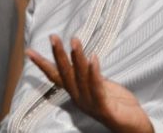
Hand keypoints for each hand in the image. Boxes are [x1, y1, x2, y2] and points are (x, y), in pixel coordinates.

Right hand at [27, 36, 153, 132]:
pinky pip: (97, 88)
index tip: (29, 52)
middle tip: (53, 37)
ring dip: (77, 59)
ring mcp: (91, 104)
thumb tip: (82, 60)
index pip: (56, 76)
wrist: (134, 127)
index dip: (43, 64)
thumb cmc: (119, 106)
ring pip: (80, 79)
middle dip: (59, 55)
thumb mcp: (102, 86)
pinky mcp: (104, 108)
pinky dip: (94, 73)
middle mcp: (79, 99)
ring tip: (74, 41)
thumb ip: (90, 76)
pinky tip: (93, 58)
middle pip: (65, 75)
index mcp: (77, 93)